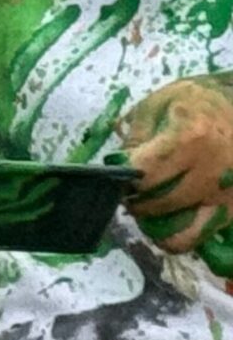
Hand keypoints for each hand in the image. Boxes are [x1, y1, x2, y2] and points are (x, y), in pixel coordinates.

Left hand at [121, 75, 232, 273]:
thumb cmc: (196, 102)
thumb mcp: (158, 103)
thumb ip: (136, 134)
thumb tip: (119, 165)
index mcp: (189, 138)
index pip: (146, 174)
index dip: (125, 179)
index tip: (119, 175)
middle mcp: (211, 170)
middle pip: (162, 203)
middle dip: (137, 202)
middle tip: (129, 193)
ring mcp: (227, 194)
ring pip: (185, 231)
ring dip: (157, 226)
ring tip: (148, 210)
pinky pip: (204, 234)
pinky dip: (183, 236)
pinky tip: (170, 221)